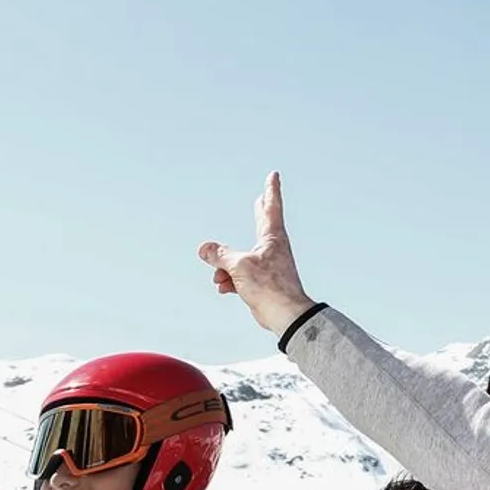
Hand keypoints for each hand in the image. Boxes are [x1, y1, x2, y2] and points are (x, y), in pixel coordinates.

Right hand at [200, 173, 318, 336]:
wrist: (284, 315)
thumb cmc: (269, 286)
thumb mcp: (238, 266)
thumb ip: (220, 255)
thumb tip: (205, 248)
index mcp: (272, 237)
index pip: (270, 207)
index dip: (271, 190)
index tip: (274, 175)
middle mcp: (273, 248)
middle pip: (262, 224)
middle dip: (259, 212)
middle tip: (261, 198)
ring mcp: (269, 264)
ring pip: (242, 257)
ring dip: (226, 266)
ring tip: (219, 278)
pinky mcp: (263, 281)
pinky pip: (242, 274)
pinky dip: (231, 280)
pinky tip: (224, 288)